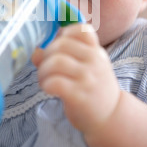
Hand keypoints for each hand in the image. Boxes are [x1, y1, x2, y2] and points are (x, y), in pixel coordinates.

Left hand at [32, 23, 120, 137]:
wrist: (111, 117)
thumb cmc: (92, 89)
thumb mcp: (84, 68)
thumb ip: (61, 56)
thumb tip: (35, 52)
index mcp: (95, 51)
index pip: (82, 29)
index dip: (64, 34)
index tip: (58, 48)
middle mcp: (94, 61)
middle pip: (61, 44)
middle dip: (46, 56)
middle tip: (45, 69)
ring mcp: (87, 78)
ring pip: (56, 62)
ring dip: (43, 71)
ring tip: (44, 80)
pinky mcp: (79, 96)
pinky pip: (55, 82)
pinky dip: (46, 84)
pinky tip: (49, 89)